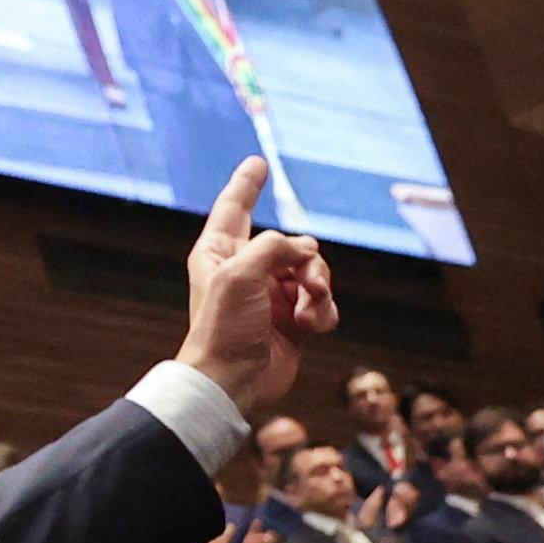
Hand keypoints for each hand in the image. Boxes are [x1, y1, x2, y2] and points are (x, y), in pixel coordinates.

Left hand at [174, 157, 337, 416]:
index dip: (247, 184)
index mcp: (220, 252)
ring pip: (314, 271)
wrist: (234, 381)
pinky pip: (323, 302)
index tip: (258, 162)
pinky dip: (324, 312)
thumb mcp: (240, 273)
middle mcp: (246, 270)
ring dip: (319, 288)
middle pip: (292, 243)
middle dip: (307, 260)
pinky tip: (312, 328)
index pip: (235, 208)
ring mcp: (271, 295)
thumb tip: (303, 251)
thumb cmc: (224, 327)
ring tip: (307, 310)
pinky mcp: (293, 320)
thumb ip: (273, 246)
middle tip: (306, 282)